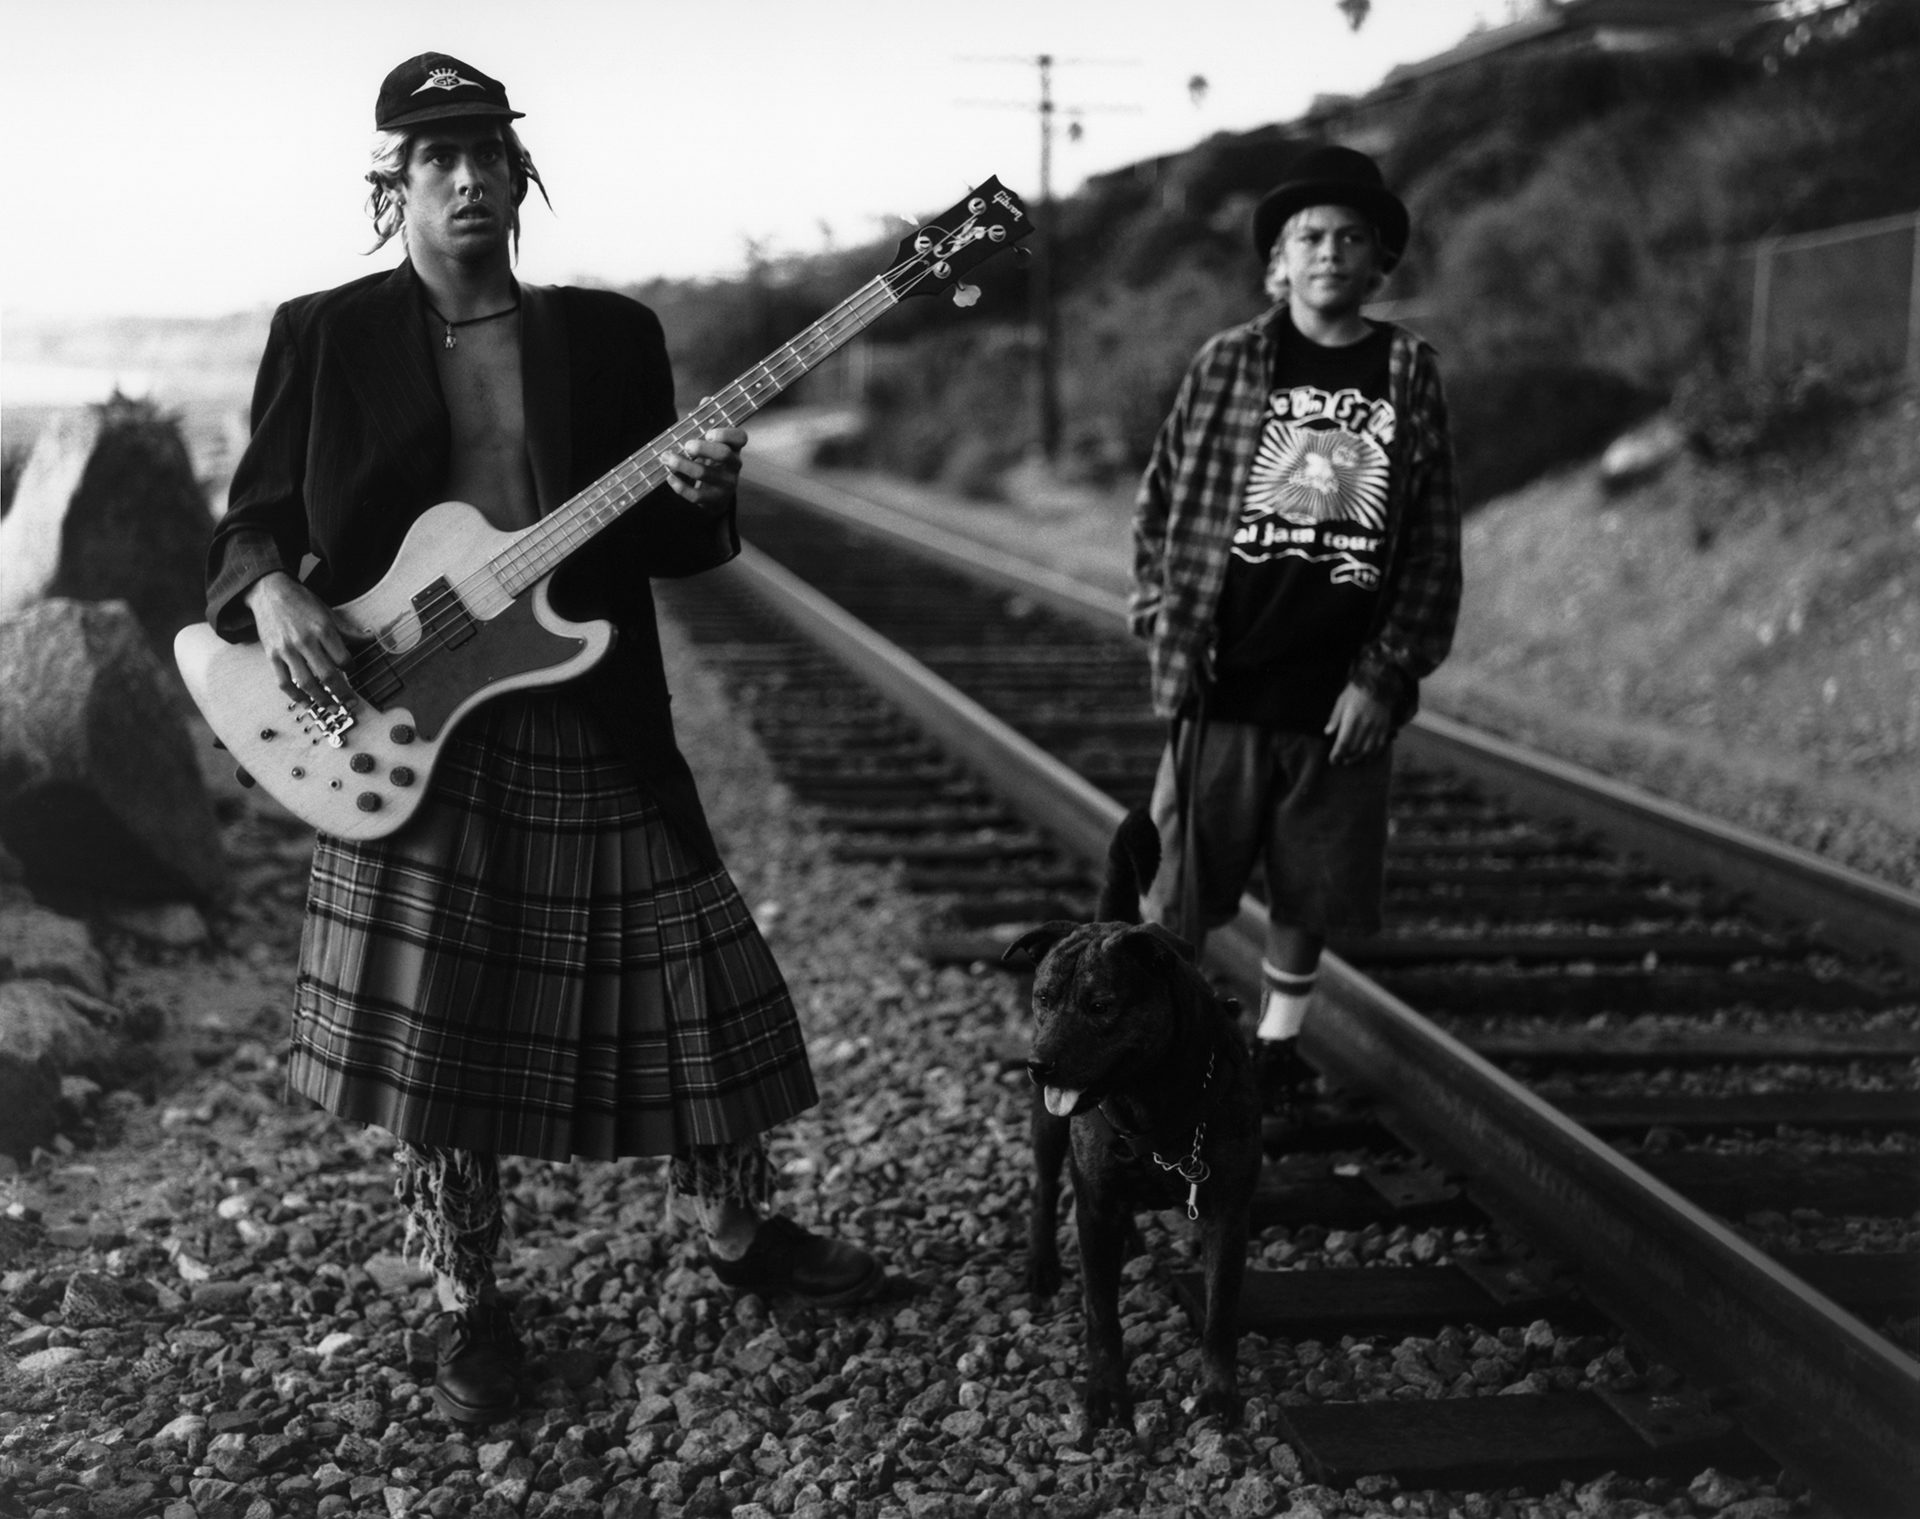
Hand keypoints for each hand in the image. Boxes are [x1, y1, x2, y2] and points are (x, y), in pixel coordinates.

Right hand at [244, 571, 352, 704]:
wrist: (269, 591)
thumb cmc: (301, 602)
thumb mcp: (328, 612)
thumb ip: (348, 630)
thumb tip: (371, 638)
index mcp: (322, 629)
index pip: (343, 659)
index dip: (351, 669)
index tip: (352, 671)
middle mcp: (305, 641)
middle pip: (327, 675)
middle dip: (342, 693)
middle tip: (351, 703)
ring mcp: (287, 650)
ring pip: (306, 683)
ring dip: (321, 700)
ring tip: (332, 708)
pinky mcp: (272, 656)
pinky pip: (284, 683)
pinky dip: (295, 696)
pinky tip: (306, 703)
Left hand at [666, 426, 745, 512]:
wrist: (718, 496)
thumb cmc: (711, 465)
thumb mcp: (712, 450)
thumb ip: (700, 441)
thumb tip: (676, 440)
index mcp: (734, 449)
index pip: (740, 438)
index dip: (725, 434)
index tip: (708, 434)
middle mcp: (734, 466)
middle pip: (724, 453)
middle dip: (702, 448)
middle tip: (687, 446)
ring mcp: (726, 484)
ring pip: (704, 473)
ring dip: (682, 464)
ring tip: (667, 458)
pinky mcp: (715, 500)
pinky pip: (696, 495)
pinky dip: (680, 486)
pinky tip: (670, 477)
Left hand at [1325, 681, 1390, 764]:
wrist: (1379, 683)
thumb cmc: (1356, 692)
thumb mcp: (1341, 701)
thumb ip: (1335, 718)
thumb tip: (1328, 733)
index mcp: (1352, 718)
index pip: (1343, 742)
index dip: (1337, 754)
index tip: (1333, 760)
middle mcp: (1365, 725)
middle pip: (1354, 749)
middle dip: (1345, 757)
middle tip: (1339, 761)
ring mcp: (1376, 727)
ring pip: (1367, 750)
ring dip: (1357, 759)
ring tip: (1350, 761)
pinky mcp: (1384, 728)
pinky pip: (1379, 746)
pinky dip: (1372, 755)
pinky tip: (1366, 758)